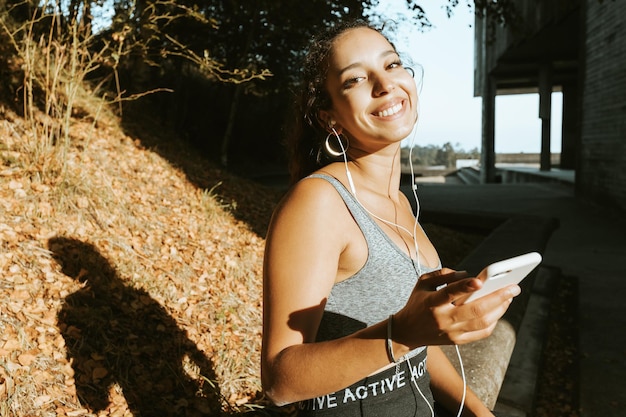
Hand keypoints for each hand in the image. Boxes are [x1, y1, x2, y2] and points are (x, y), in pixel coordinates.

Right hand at [393, 268, 520, 347]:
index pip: (449, 293)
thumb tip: (466, 274)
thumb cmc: (418, 303)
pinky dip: (493, 322)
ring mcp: (452, 332)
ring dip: (500, 309)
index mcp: (432, 303)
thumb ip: (441, 274)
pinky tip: (499, 311)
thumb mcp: (422, 283)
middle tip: (514, 287)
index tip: (480, 280)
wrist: (407, 332)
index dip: (464, 286)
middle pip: (475, 310)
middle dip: (498, 298)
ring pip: (482, 322)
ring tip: (510, 297)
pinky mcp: (457, 341)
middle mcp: (443, 319)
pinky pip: (481, 333)